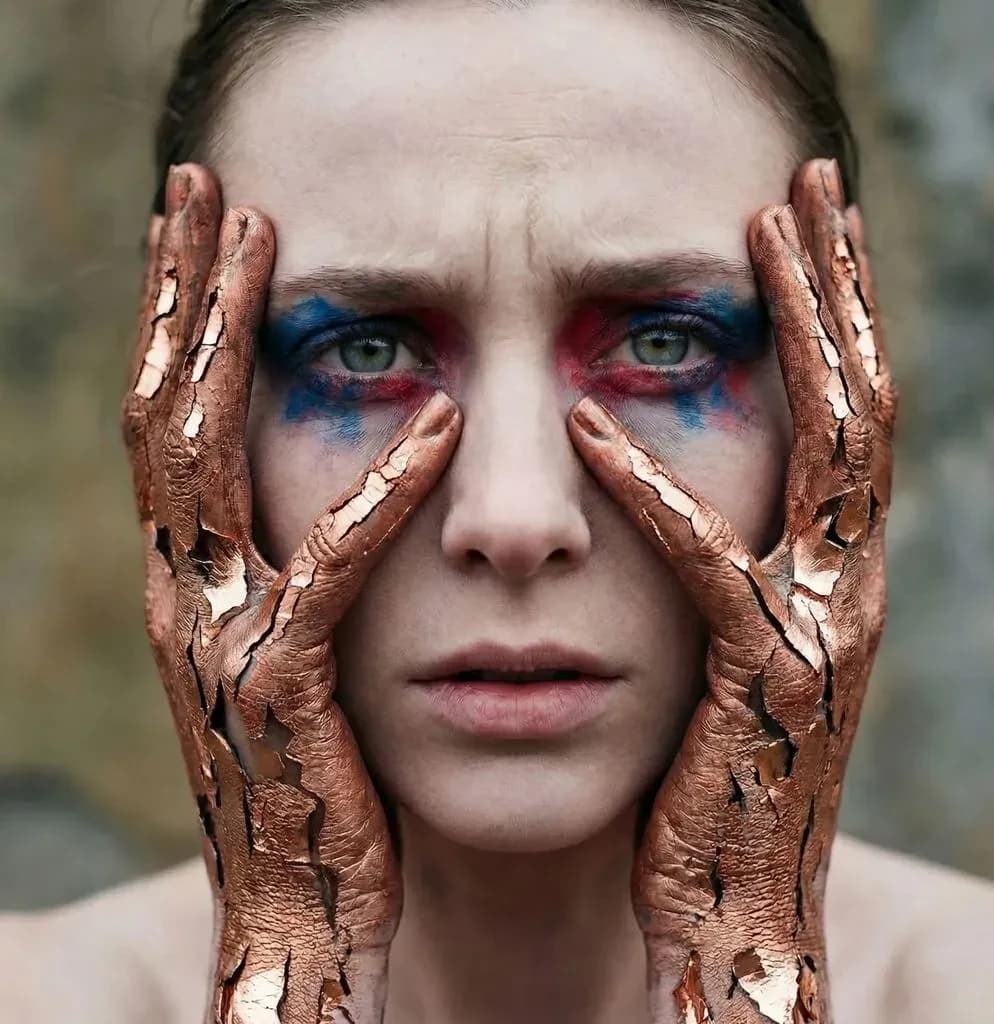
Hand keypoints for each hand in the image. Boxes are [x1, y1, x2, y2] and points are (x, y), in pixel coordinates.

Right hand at [121, 165, 461, 1022]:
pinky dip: (377, 494)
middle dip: (179, 294)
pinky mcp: (281, 695)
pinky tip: (433, 419)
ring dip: (224, 339)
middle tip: (200, 186)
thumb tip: (339, 483)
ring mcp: (219, 642)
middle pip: (165, 412)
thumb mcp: (296, 658)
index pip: (175, 428)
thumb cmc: (318, 780)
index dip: (181, 326)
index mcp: (193, 585)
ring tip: (252, 233)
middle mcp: (183, 596)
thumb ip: (301, 569)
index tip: (207, 233)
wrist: (303, 916)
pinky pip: (327, 572)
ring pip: (200, 460)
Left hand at [568, 159, 896, 1023]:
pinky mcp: (758, 680)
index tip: (805, 229)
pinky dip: (648, 490)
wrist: (736, 904)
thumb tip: (678, 473)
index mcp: (834, 571)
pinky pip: (704, 564)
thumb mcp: (731, 646)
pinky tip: (587, 420)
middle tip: (810, 181)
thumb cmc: (717, 773)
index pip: (847, 416)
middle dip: (840, 285)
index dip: (837, 317)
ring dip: (804, 328)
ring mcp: (819, 627)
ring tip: (771, 227)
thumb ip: (723, 559)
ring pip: (831, 447)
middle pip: (859, 401)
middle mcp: (848, 582)